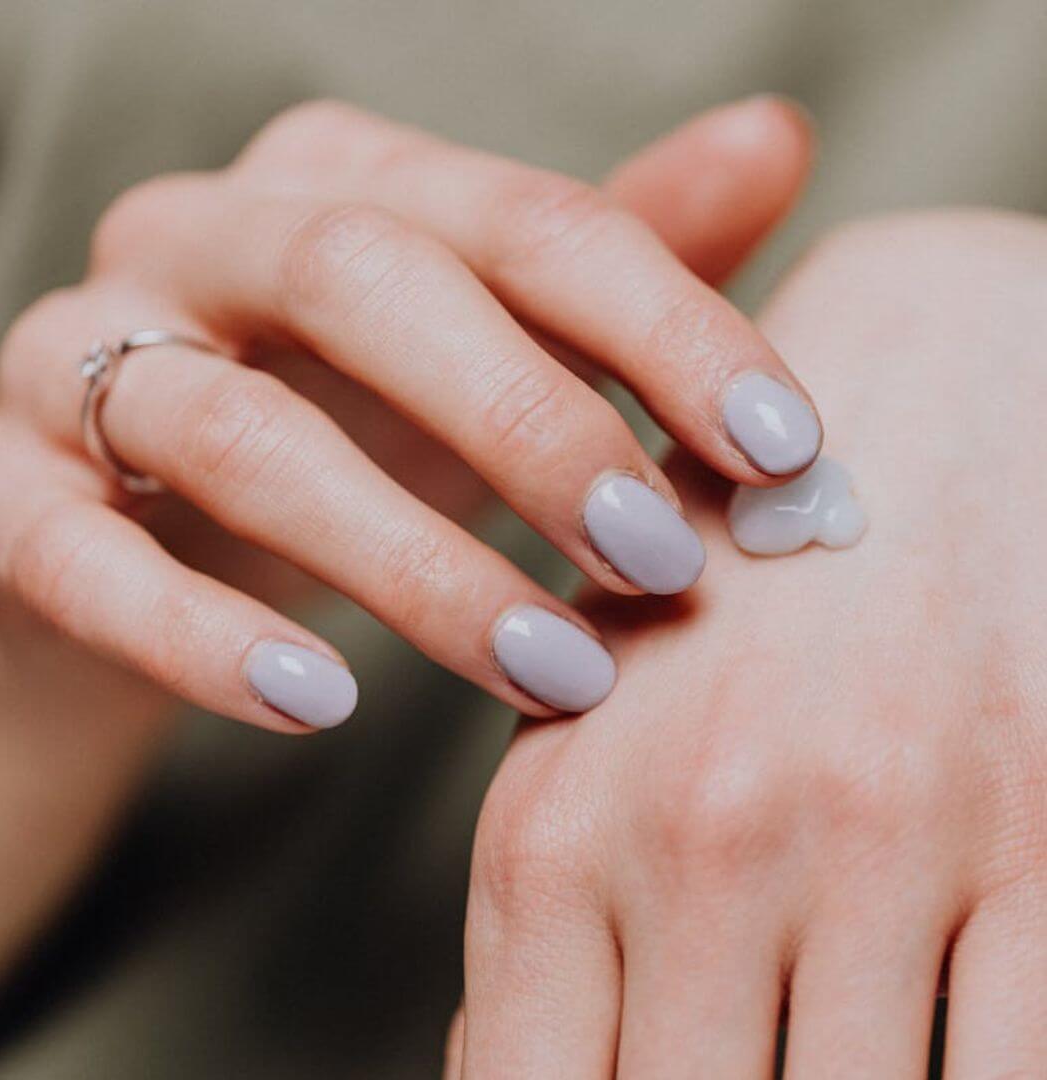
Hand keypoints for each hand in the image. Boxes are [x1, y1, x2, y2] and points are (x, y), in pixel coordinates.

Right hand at [0, 96, 814, 729]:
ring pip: (236, 432)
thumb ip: (611, 258)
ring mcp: (76, 363)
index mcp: (334, 187)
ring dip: (411, 562)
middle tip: (662, 563)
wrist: (136, 532)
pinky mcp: (3, 501)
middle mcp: (194, 240)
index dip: (666, 327)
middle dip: (535, 426)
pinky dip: (203, 636)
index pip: (523, 221)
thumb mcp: (479, 348)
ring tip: (548, 669)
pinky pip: (83, 559)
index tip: (784, 451)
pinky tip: (322, 706)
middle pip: (368, 284)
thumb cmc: (340, 430)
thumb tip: (774, 139)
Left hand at [456, 211, 1046, 1077]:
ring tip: (813, 1054)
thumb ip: (540, 909)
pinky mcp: (1042, 833)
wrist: (902, 396)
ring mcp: (879, 840)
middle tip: (720, 1069)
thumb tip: (498, 1066)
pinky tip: (931, 1044)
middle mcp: (705, 841)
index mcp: (556, 829)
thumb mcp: (584, 722)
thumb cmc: (727, 571)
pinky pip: (1016, 1072)